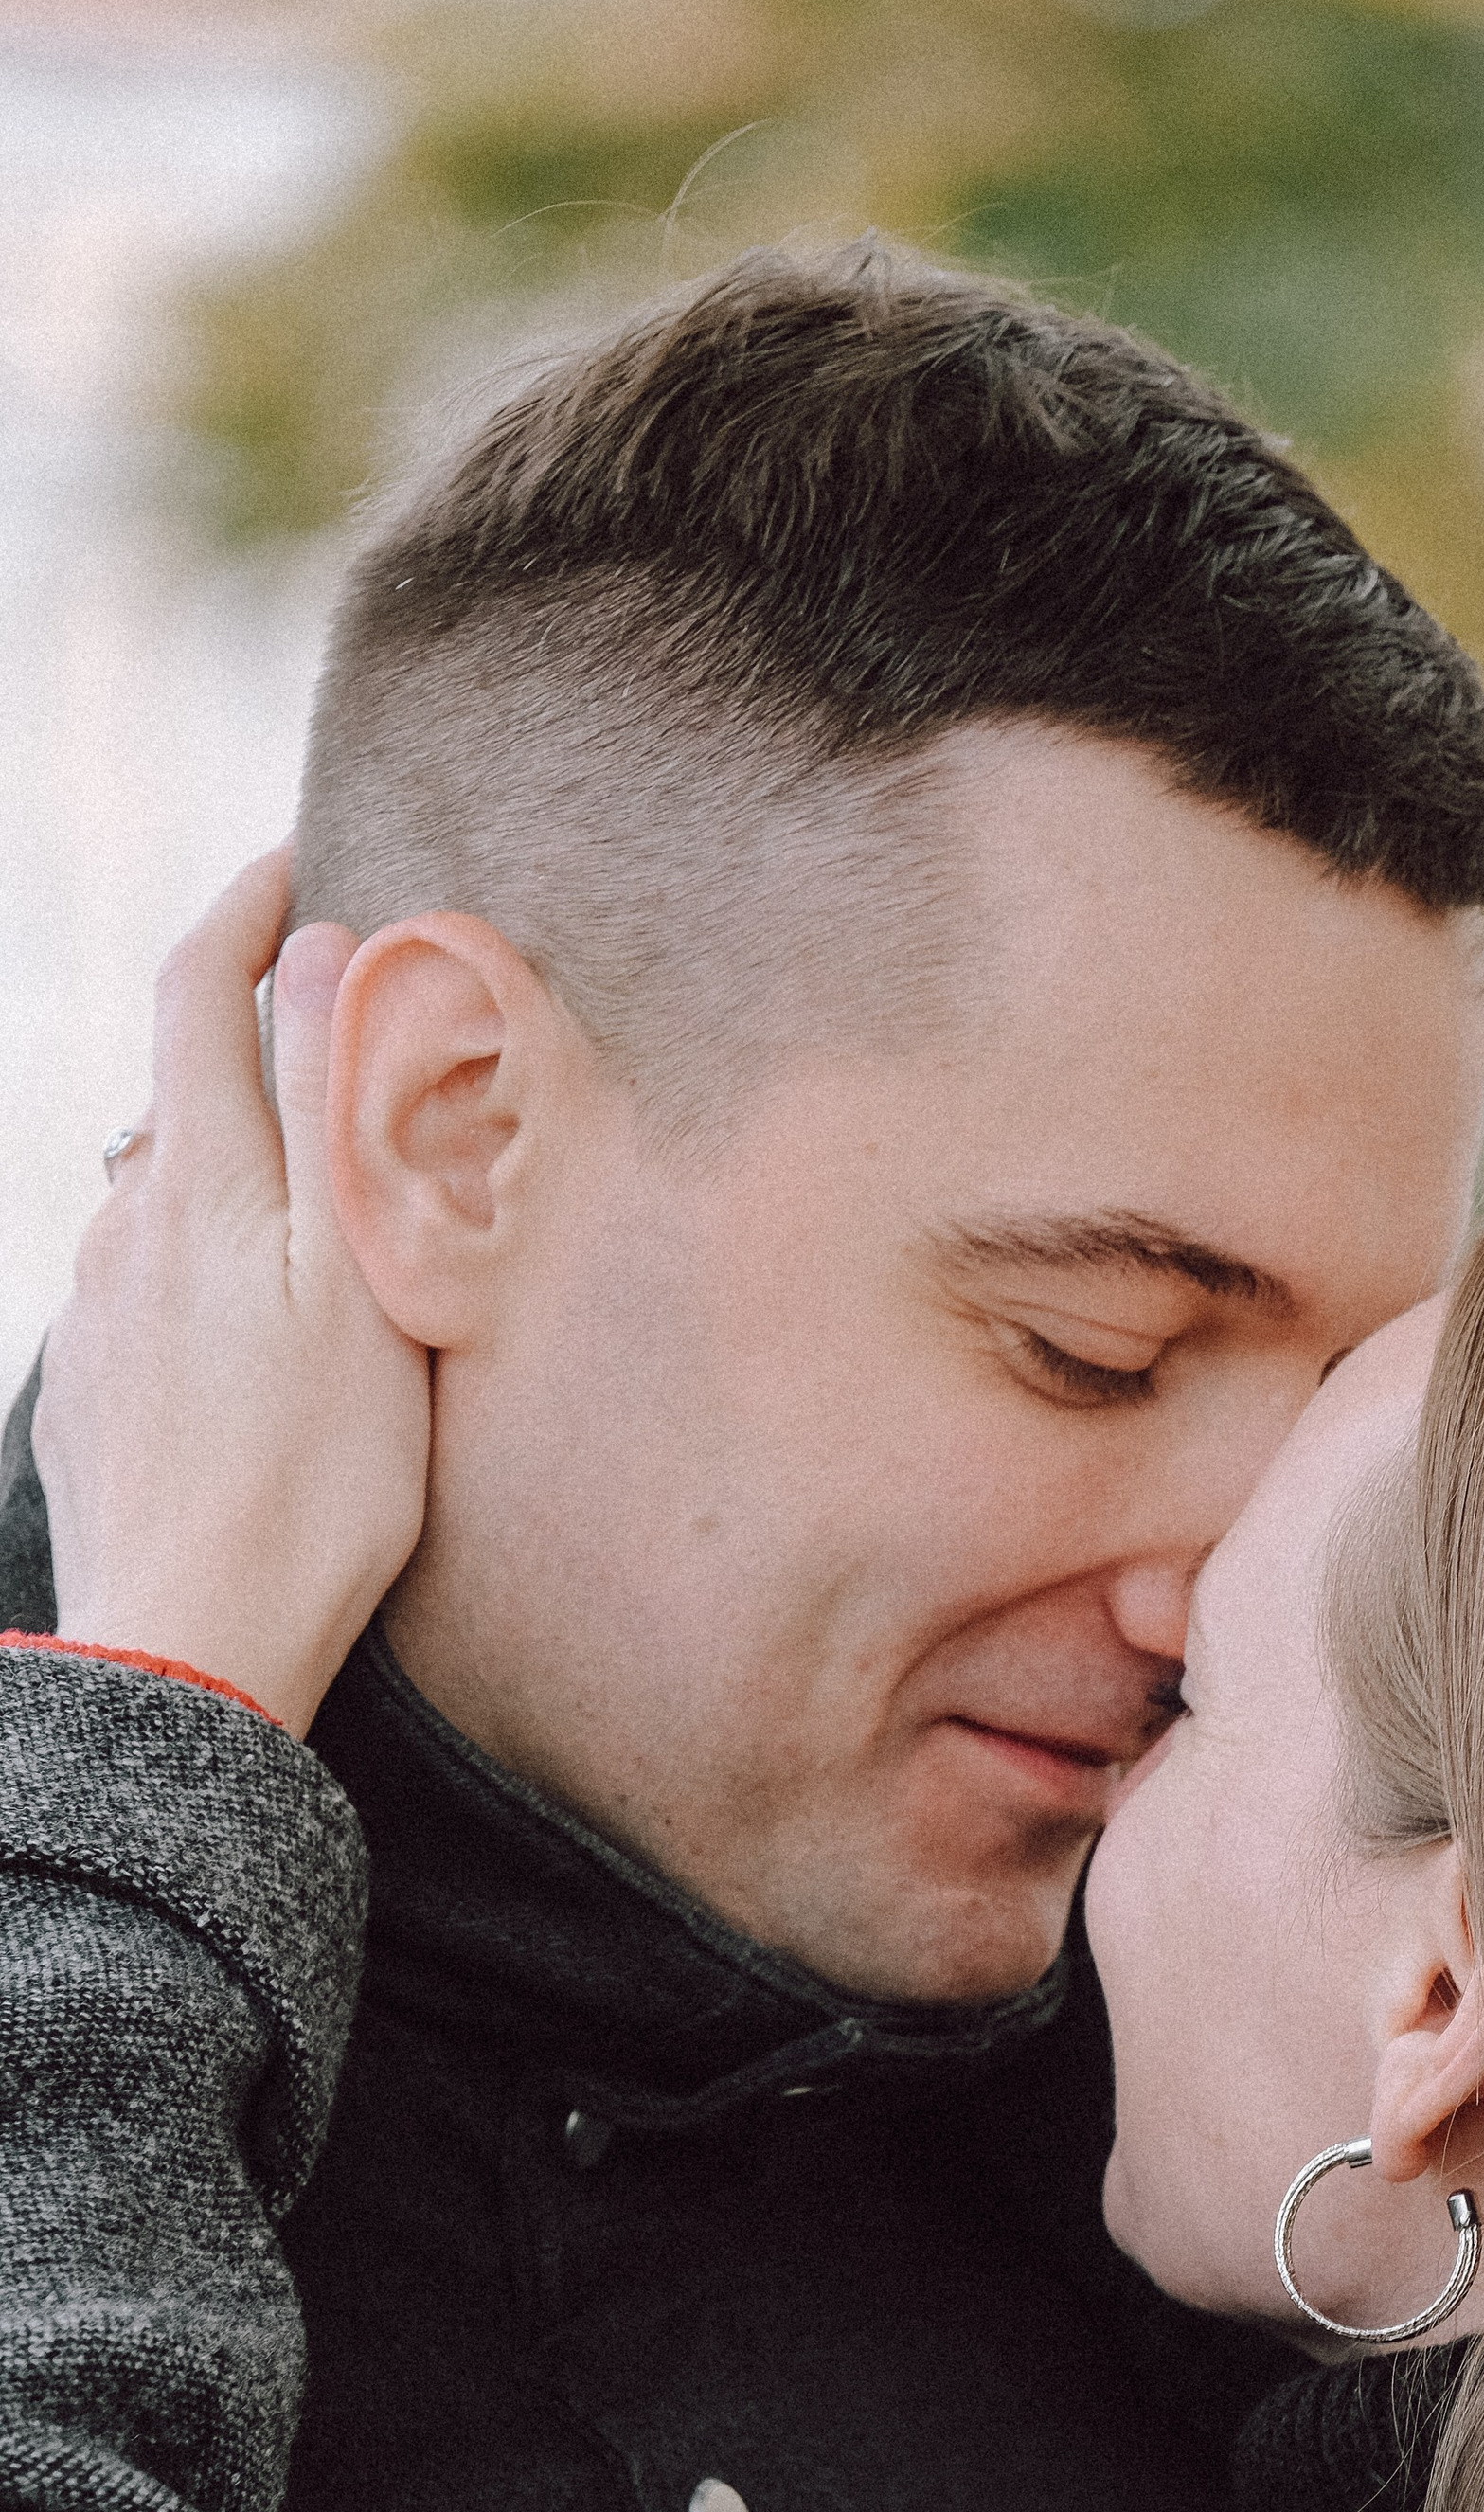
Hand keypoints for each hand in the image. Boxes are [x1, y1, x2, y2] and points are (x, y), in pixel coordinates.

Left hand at [36, 851, 430, 1734]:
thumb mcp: (358, 1273)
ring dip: (244, 1188)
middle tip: (362, 1076)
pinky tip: (269, 1360)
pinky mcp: (94, 1395)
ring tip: (336, 1247)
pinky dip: (216, 1281)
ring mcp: (97, 1313)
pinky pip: (156, 1295)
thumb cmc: (311, 1479)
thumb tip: (328, 950)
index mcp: (199, 1179)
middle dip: (262, 1060)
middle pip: (187, 1096)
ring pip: (172, 1201)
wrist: (192, 1648)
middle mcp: (123, 1226)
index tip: (297, 864)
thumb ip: (337, 1106)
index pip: (201, 988)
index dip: (245, 909)